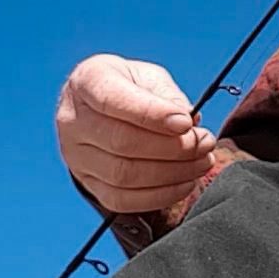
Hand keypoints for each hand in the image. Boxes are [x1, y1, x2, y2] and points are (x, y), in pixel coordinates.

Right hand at [57, 55, 216, 214]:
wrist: (102, 109)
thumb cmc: (130, 88)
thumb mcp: (149, 77)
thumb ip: (168, 98)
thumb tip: (188, 125)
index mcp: (87, 81)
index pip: (113, 100)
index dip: (152, 114)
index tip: (186, 122)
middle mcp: (73, 120)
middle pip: (122, 142)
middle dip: (173, 147)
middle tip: (204, 143)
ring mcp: (76, 155)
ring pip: (124, 175)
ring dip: (172, 173)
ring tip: (201, 161)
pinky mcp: (87, 183)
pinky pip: (122, 200)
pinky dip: (159, 196)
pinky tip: (185, 182)